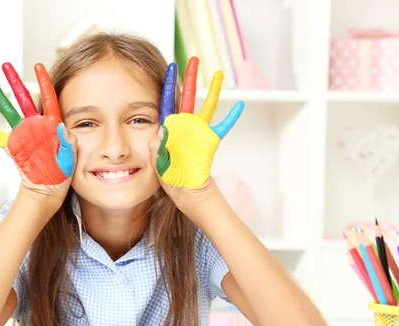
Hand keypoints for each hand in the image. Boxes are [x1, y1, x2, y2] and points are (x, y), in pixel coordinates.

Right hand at [0, 62, 75, 201]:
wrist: (49, 191)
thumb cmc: (62, 174)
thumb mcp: (71, 157)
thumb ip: (69, 142)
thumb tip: (62, 127)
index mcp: (52, 125)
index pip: (48, 99)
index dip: (43, 82)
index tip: (38, 66)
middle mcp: (35, 126)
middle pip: (23, 98)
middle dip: (15, 81)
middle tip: (5, 64)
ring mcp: (22, 135)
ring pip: (8, 110)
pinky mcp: (12, 147)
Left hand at [153, 57, 243, 189]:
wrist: (188, 193)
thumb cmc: (171, 180)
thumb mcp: (159, 165)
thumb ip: (157, 149)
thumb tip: (160, 129)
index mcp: (169, 129)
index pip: (167, 102)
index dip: (168, 85)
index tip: (170, 67)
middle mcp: (185, 126)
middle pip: (188, 97)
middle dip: (190, 78)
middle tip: (194, 60)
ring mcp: (199, 132)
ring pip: (207, 106)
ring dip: (214, 91)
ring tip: (219, 74)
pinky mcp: (211, 141)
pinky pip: (224, 126)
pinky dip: (232, 116)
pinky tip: (240, 105)